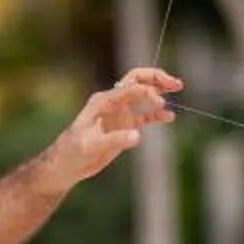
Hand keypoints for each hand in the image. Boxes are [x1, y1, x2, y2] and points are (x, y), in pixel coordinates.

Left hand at [60, 67, 180, 183]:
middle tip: (175, 83)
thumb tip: (138, 136)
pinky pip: (144, 117)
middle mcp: (113, 103)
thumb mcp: (90, 145)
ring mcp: (120, 113)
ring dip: (160, 91)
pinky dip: (157, 115)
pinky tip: (170, 117)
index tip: (159, 102)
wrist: (66, 165)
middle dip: (156, 78)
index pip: (128, 88)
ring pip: (143, 95)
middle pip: (137, 81)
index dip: (145, 91)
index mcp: (102, 101)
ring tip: (178, 88)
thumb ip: (114, 140)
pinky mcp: (124, 127)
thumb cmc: (72, 151)